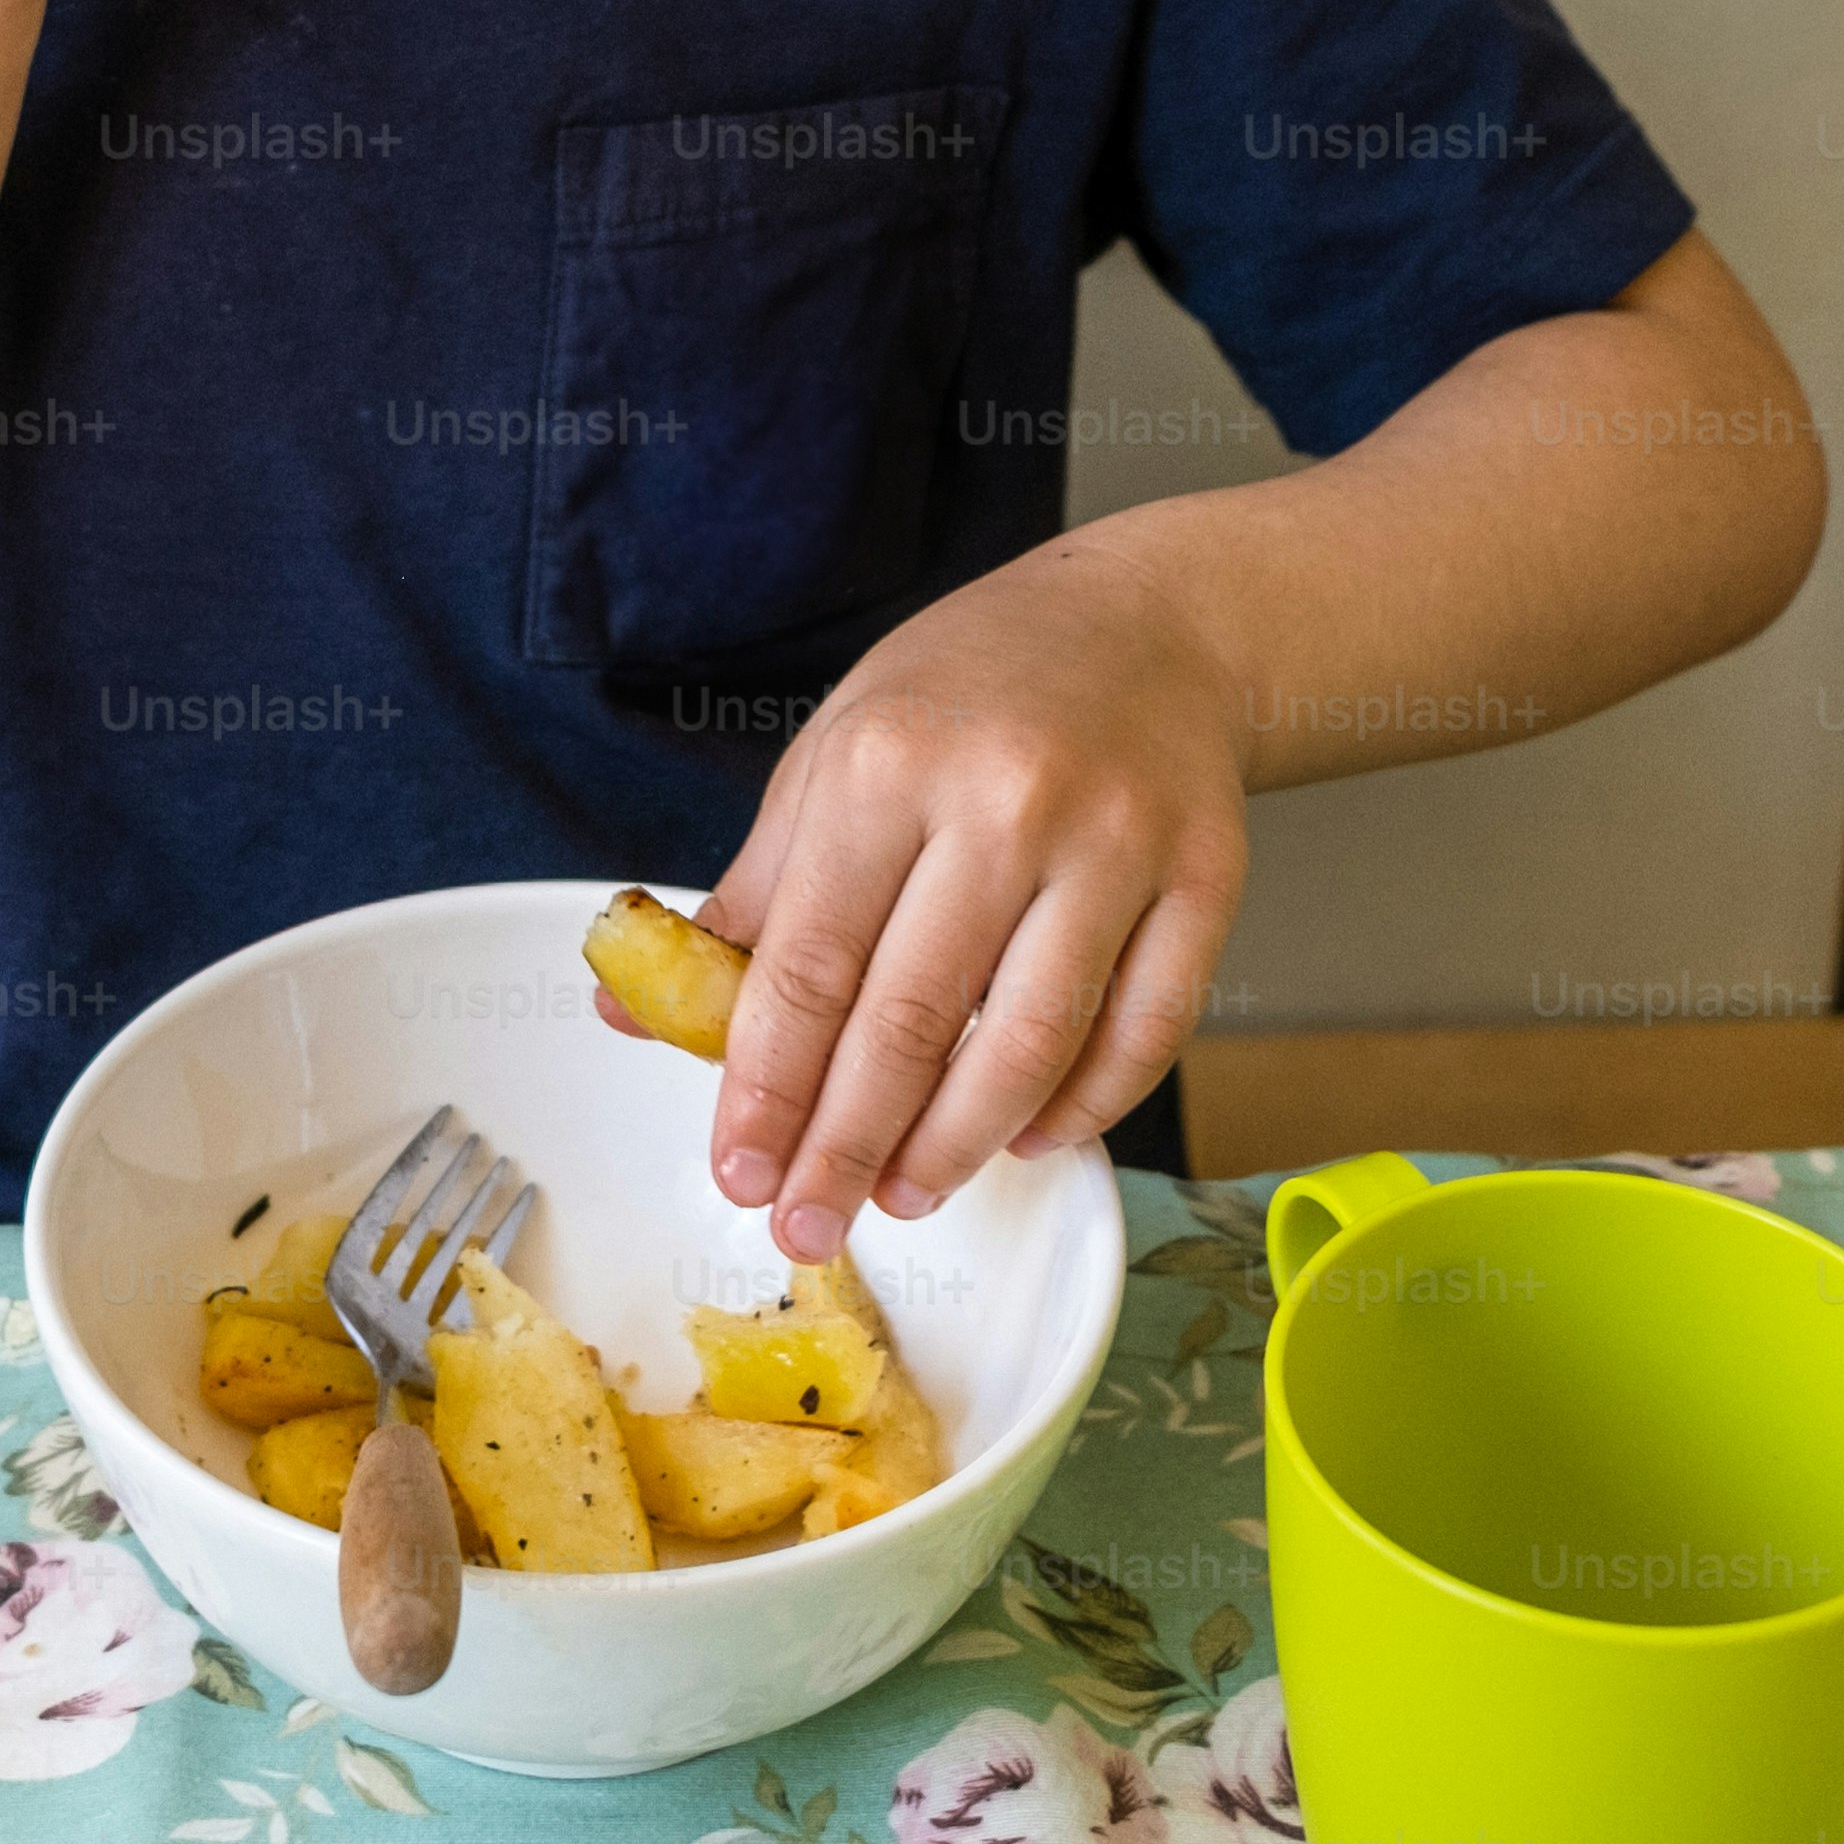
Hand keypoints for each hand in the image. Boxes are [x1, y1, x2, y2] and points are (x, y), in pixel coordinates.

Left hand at [667, 537, 1256, 1261]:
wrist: (1147, 622)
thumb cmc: (971, 692)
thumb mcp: (837, 754)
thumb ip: (755, 892)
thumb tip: (636, 1008)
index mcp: (890, 765)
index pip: (811, 964)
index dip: (768, 1087)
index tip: (739, 1170)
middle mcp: (1007, 803)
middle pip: (913, 1021)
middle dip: (848, 1146)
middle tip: (809, 1221)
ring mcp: (1117, 844)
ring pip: (1031, 1044)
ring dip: (958, 1146)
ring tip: (906, 1195)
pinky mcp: (1206, 881)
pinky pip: (1144, 1033)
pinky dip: (1082, 1108)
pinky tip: (1026, 1140)